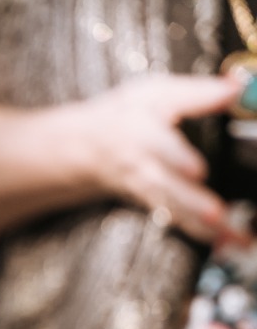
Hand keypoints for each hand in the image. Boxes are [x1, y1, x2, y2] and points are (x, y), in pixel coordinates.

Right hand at [78, 73, 243, 243]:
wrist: (90, 149)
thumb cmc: (124, 117)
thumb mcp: (156, 94)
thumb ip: (197, 93)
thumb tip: (237, 85)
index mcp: (144, 136)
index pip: (160, 148)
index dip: (177, 159)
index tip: (197, 170)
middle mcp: (146, 170)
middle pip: (170, 191)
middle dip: (194, 206)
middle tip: (218, 215)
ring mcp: (150, 193)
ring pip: (177, 213)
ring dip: (205, 228)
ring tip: (233, 238)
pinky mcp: (157, 207)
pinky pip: (181, 223)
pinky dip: (203, 235)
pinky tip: (226, 242)